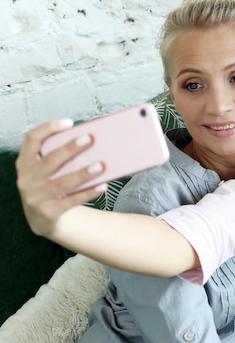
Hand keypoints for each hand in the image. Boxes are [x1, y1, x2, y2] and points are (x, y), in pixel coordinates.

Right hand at [15, 119, 106, 237]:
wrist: (42, 219)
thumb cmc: (48, 187)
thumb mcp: (45, 172)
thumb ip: (59, 158)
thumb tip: (90, 142)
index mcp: (25, 164)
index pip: (31, 140)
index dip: (48, 129)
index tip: (68, 123)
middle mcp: (27, 179)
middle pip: (49, 161)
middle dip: (70, 149)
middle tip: (89, 139)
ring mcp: (36, 197)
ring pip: (62, 183)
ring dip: (83, 174)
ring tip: (101, 165)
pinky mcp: (49, 212)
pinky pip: (72, 201)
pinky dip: (88, 193)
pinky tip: (101, 186)